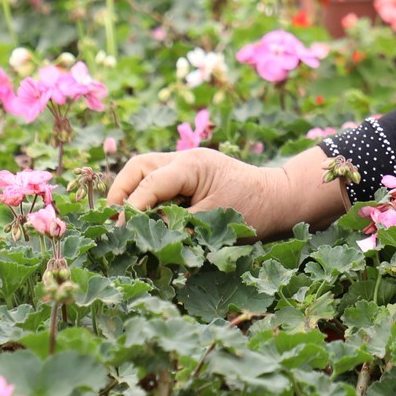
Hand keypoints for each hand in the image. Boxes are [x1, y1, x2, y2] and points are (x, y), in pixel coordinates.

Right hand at [106, 149, 305, 238]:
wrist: (281, 201)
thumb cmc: (255, 210)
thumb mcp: (215, 221)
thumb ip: (179, 226)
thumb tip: (147, 235)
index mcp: (192, 165)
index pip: (150, 182)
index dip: (131, 207)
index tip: (120, 231)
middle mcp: (185, 160)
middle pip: (139, 167)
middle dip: (121, 193)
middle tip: (114, 223)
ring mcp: (186, 168)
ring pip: (144, 173)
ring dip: (132, 196)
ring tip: (125, 225)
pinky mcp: (189, 181)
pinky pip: (158, 185)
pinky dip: (147, 201)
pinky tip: (145, 223)